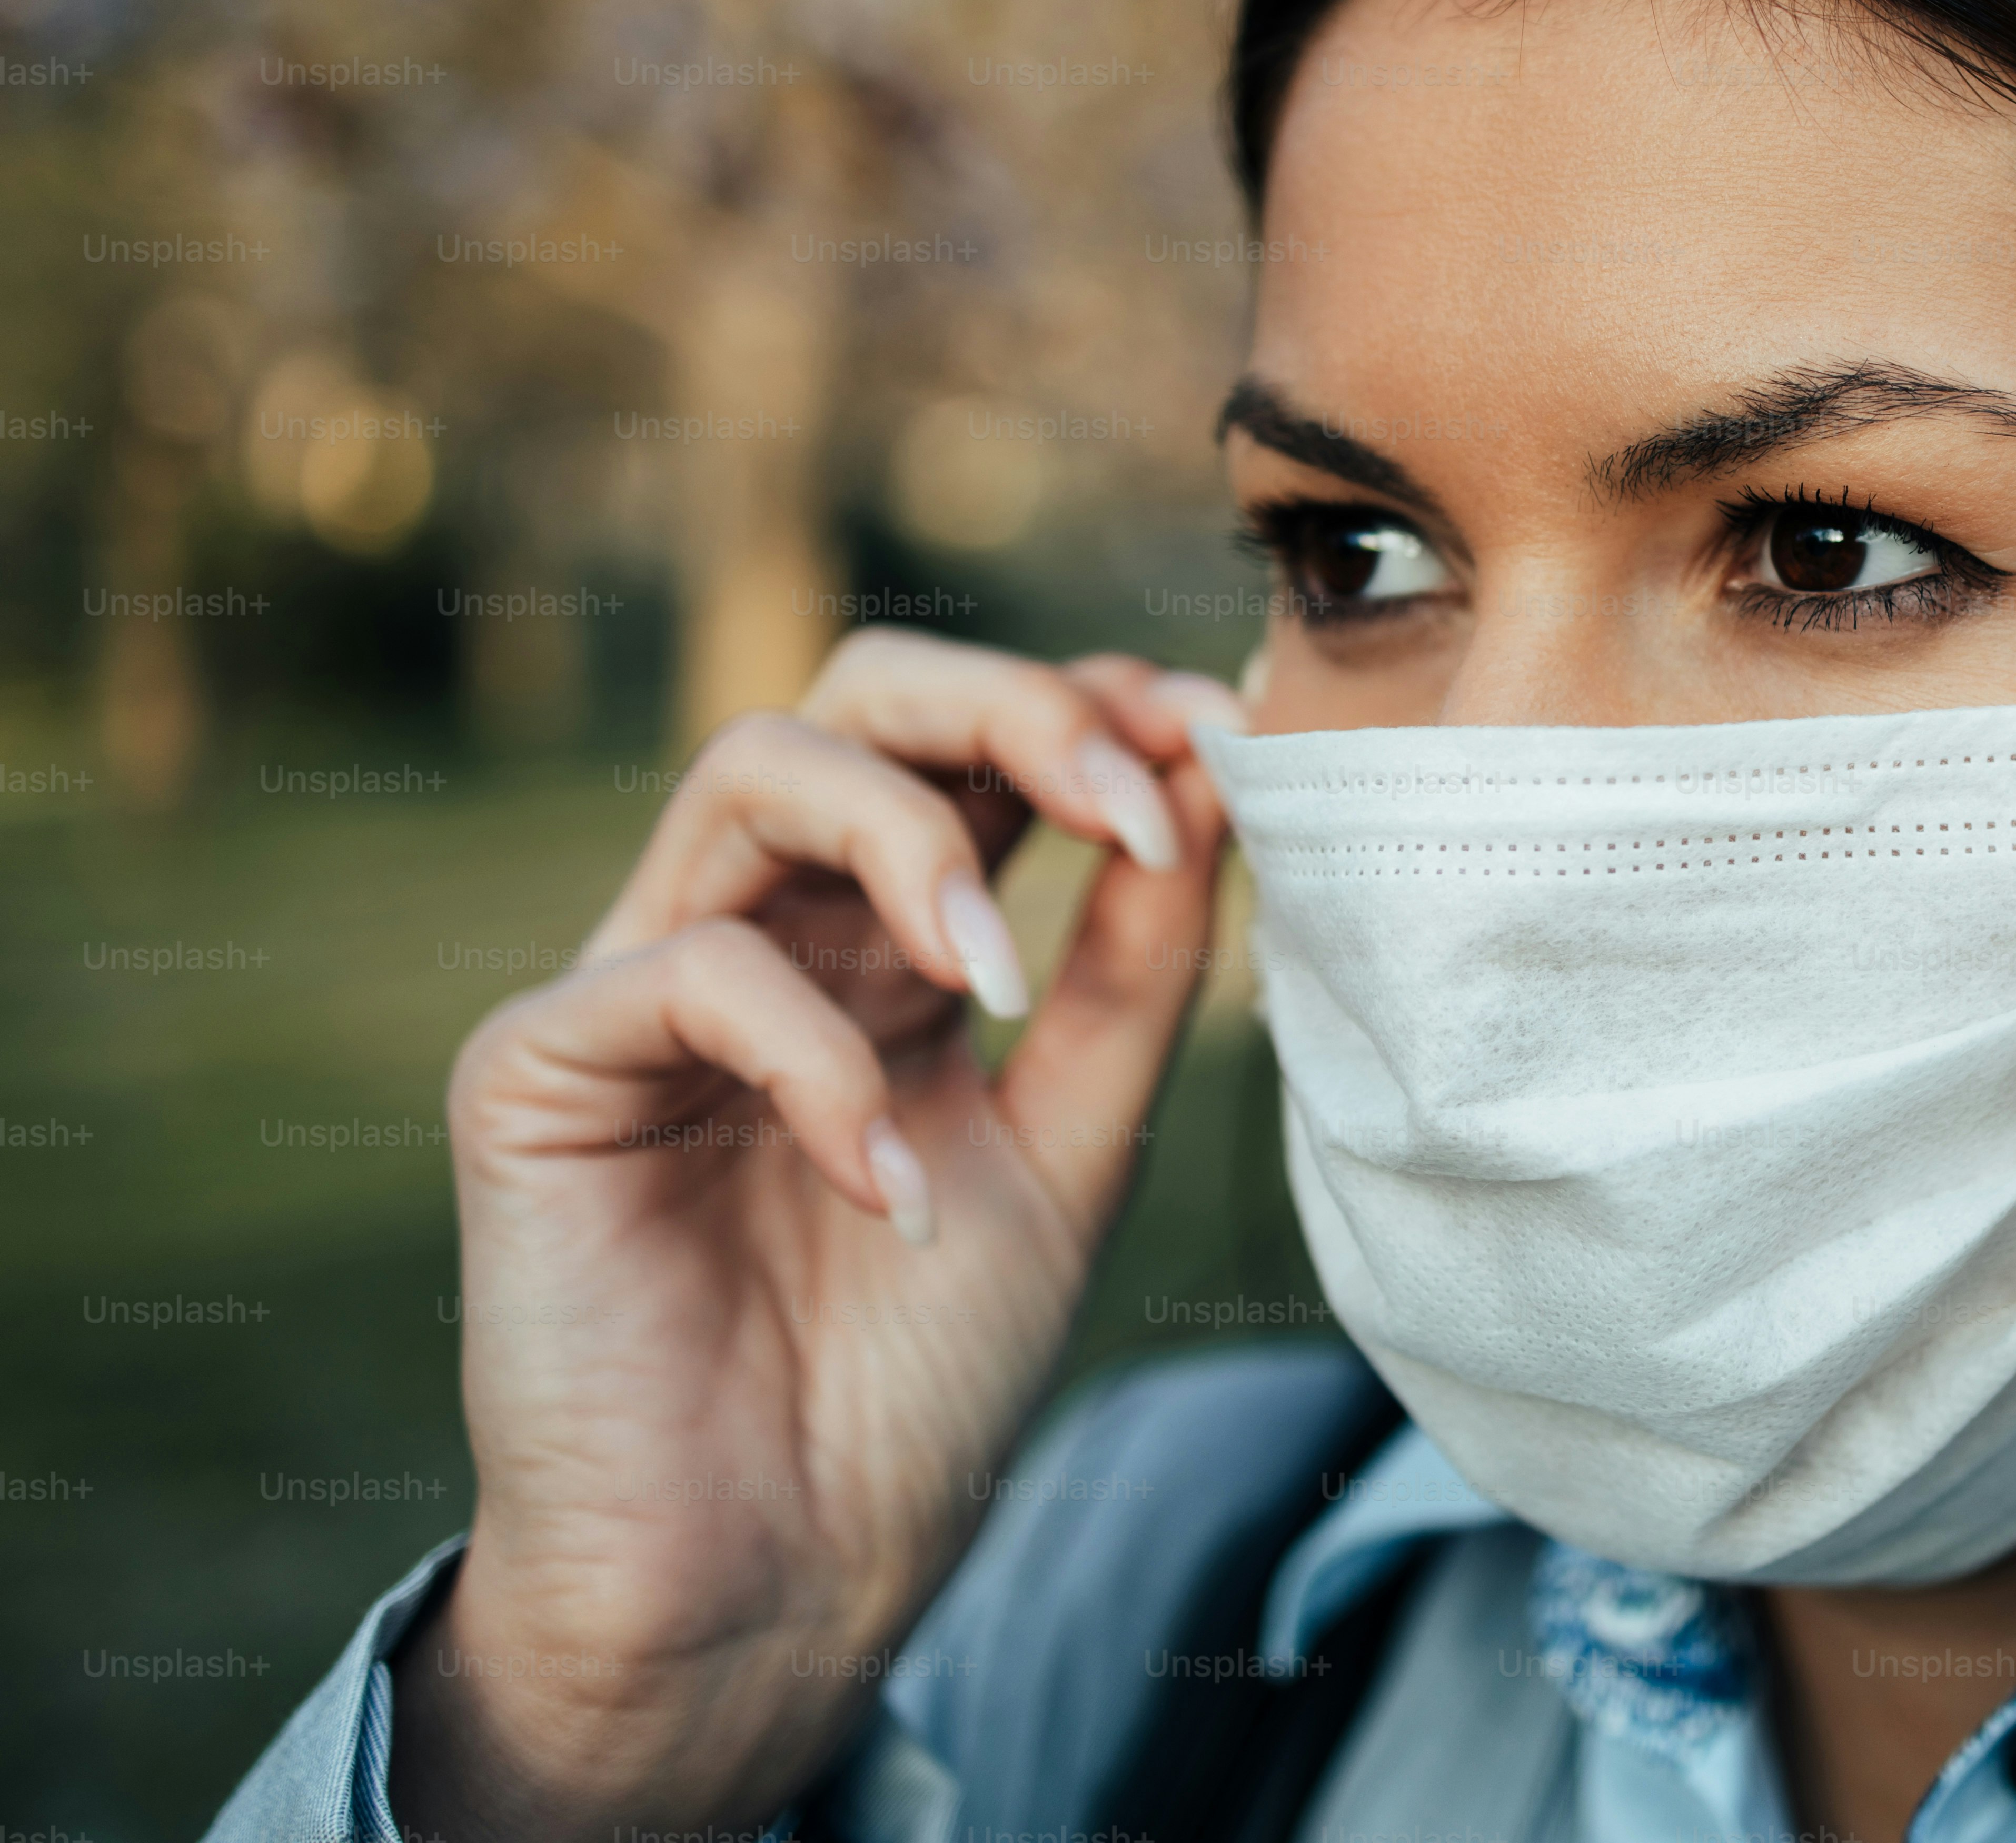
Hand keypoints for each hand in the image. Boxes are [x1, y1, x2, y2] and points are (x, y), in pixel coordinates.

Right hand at [388, 631, 1243, 1840]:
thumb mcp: (1076, 1147)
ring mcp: (638, 989)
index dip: (1089, 708)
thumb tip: (1210, 779)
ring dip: (915, 840)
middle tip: (1129, 798)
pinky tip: (892, 1190)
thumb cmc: (916, 1380)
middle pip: (855, 696)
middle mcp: (765, 934)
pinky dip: (822, 1063)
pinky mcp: (534, 1071)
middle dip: (1007, 705)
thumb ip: (1132, 972)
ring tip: (1001, 983)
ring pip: (751, 768)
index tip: (1214, 734)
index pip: (972, 744)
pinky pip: (686, 972)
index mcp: (886, 946)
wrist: (783, 1585)